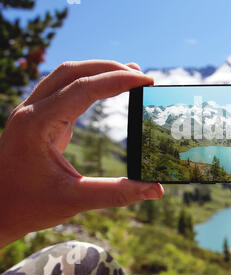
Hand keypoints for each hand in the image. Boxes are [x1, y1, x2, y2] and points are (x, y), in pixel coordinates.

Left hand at [0, 60, 163, 247]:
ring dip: (98, 70)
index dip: (118, 81)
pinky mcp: (37, 117)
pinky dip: (88, 82)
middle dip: (109, 68)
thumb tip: (156, 190)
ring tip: (128, 74)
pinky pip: (63, 88)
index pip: (83, 88)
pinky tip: (106, 88)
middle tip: (141, 75)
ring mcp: (31, 111)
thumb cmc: (29, 206)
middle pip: (72, 71)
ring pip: (66, 75)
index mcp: (36, 124)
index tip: (146, 81)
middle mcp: (31, 111)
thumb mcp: (75, 200)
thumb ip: (117, 193)